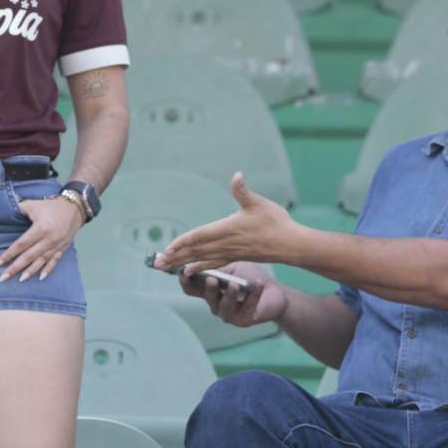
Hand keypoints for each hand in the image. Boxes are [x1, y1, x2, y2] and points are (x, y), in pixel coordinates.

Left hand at [0, 196, 83, 282]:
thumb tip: (6, 211)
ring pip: (41, 261)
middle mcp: (49, 239)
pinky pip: (54, 261)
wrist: (75, 208)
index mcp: (41, 228)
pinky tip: (40, 278)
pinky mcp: (63, 248)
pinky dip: (48, 270)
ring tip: (19, 280)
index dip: (8, 254)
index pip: (21, 244)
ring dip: (30, 271)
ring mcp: (57, 245)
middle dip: (15, 268)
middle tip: (2, 278)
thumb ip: (19, 208)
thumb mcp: (34, 204)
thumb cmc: (52, 206)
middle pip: (29, 256)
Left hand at [155, 172, 298, 273]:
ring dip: (182, 263)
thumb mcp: (259, 203)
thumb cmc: (275, 222)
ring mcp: (230, 252)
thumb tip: (236, 175)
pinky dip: (198, 267)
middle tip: (156, 263)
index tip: (167, 248)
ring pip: (201, 259)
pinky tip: (188, 272)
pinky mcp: (235, 257)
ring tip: (165, 267)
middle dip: (175, 257)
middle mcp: (225, 243)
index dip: (182, 242)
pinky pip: (212, 263)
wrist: (291, 245)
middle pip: (195, 251)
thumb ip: (243, 191)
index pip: (199, 236)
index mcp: (227, 229)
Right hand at [180, 262, 287, 327]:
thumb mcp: (232, 267)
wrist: (275, 293)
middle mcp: (216, 304)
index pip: (191, 289)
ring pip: (224, 307)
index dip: (185, 282)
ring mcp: (229, 314)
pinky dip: (253, 295)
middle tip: (212, 279)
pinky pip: (247, 308)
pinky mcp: (244, 320)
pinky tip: (258, 285)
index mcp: (210, 290)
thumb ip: (219, 266)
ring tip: (235, 285)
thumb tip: (204, 258)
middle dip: (208, 289)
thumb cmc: (250, 277)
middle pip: (207, 298)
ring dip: (229, 295)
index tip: (184, 272)